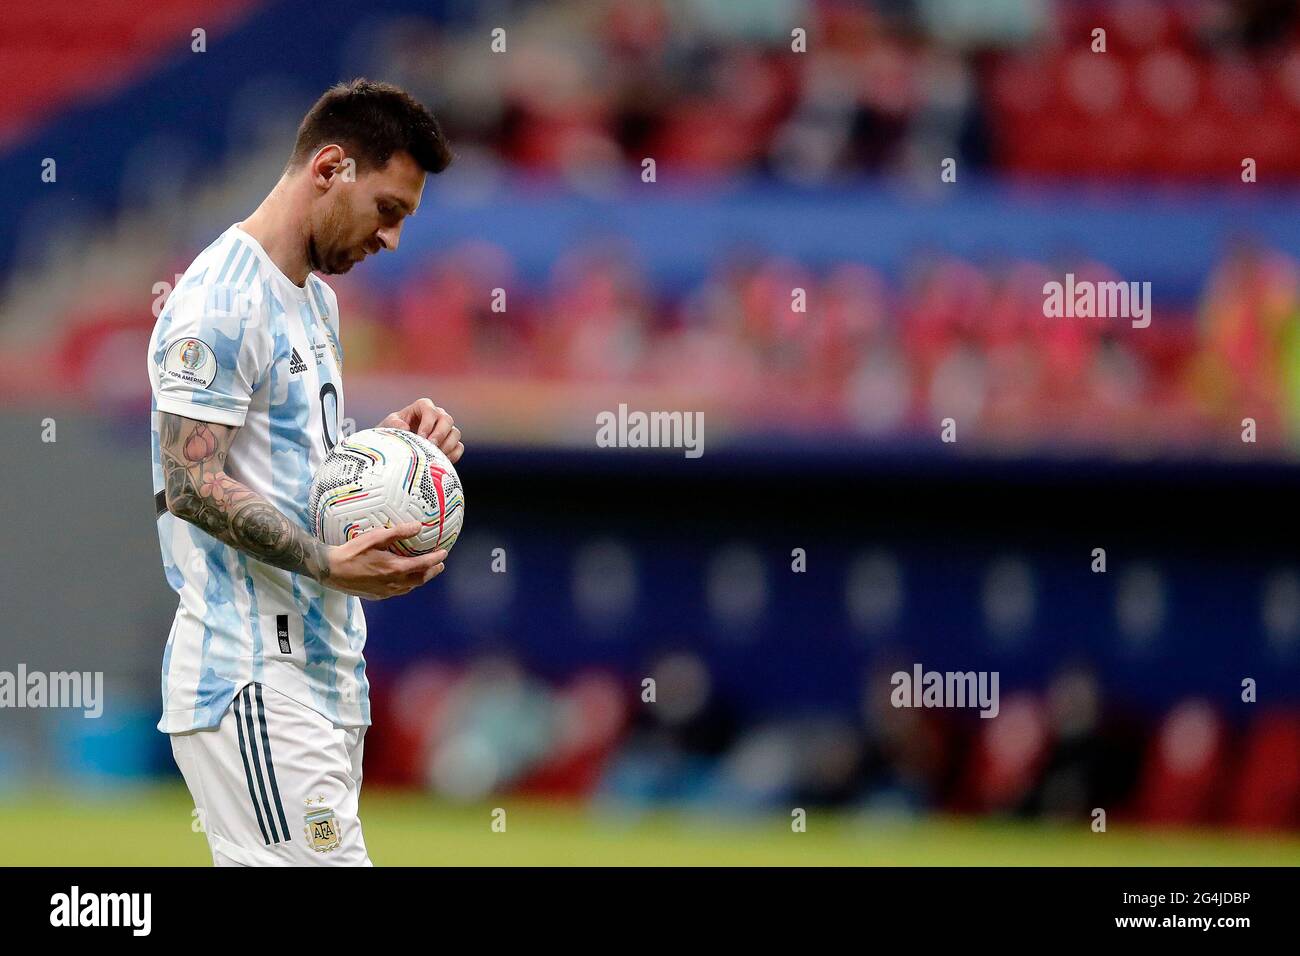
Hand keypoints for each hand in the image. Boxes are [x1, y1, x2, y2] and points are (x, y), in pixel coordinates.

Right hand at [324, 522, 446, 599]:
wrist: (331, 571)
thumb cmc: (352, 552)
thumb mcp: (375, 537)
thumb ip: (397, 533)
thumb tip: (418, 527)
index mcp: (395, 569)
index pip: (423, 565)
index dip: (435, 559)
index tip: (444, 553)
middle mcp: (394, 583)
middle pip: (420, 579)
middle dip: (432, 572)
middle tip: (439, 564)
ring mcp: (385, 591)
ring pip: (410, 587)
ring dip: (421, 579)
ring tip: (426, 571)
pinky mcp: (377, 595)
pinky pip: (399, 591)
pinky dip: (408, 585)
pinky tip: (405, 580)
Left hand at [378, 398, 462, 463]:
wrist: (396, 446)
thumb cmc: (392, 432)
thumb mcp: (388, 425)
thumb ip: (394, 424)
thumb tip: (405, 428)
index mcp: (422, 407)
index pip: (430, 410)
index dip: (428, 423)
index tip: (421, 437)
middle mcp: (437, 416)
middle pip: (447, 420)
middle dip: (440, 434)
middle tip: (430, 446)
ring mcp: (446, 430)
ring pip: (455, 433)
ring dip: (447, 445)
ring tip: (434, 456)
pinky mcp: (451, 444)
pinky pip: (459, 447)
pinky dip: (452, 455)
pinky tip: (440, 461)